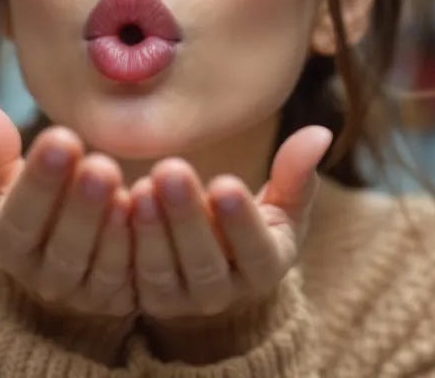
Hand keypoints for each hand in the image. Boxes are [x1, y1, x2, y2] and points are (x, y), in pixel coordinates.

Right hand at [0, 95, 135, 316]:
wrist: (82, 257)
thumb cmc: (44, 206)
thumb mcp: (13, 181)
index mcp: (10, 243)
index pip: (20, 219)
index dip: (40, 182)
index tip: (62, 138)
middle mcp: (44, 278)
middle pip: (63, 247)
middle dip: (82, 206)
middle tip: (101, 165)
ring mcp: (86, 295)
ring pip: (101, 266)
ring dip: (116, 228)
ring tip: (131, 189)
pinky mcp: (125, 301)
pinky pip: (137, 278)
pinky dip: (146, 246)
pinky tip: (151, 210)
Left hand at [129, 126, 332, 319]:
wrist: (215, 265)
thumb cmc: (255, 223)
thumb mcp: (283, 204)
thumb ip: (297, 175)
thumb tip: (320, 133)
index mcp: (265, 268)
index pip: (257, 251)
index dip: (241, 220)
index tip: (225, 183)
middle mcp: (223, 294)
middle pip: (204, 262)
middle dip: (187, 217)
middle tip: (171, 170)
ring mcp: (180, 302)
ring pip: (163, 271)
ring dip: (151, 230)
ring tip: (141, 186)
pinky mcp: (143, 299)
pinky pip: (128, 275)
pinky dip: (120, 242)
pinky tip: (113, 204)